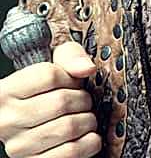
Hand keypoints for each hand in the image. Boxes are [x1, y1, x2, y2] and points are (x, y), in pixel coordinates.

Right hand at [0, 41, 101, 157]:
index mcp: (6, 92)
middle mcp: (7, 121)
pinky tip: (87, 136)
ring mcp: (19, 146)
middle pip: (61, 102)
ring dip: (88, 120)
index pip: (49, 75)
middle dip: (83, 99)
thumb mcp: (52, 65)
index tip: (73, 82)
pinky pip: (71, 153)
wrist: (29, 121)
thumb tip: (86, 69)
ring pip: (68, 128)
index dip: (70, 76)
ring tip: (86, 118)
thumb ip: (69, 56)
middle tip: (84, 101)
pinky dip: (89, 142)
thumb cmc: (43, 92)